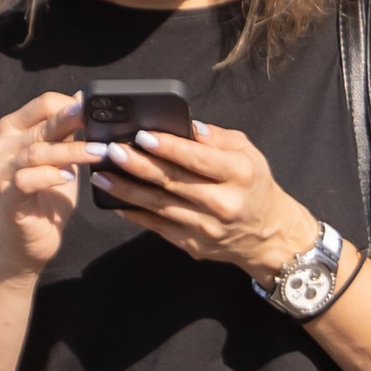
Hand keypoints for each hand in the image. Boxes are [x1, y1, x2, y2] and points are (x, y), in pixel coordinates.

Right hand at [0, 93, 96, 273]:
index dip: (70, 104)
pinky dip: (49, 176)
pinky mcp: (7, 197)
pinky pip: (25, 180)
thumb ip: (69, 132)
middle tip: (97, 119)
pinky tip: (69, 177)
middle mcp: (2, 146)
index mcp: (14, 130)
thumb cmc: (48, 195)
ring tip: (98, 152)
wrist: (30, 240)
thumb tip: (85, 100)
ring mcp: (1, 172)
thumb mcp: (63, 157)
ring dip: (71, 151)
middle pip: (42, 125)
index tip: (96, 109)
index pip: (42, 104)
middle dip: (73, 120)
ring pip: (36, 152)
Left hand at [98, 120, 314, 277]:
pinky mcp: (194, 245)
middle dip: (139, 165)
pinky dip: (136, 213)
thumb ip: (216, 138)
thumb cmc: (253, 186)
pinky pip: (158, 227)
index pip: (199, 159)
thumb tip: (185, 126)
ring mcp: (207, 228)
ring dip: (127, 190)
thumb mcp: (248, 154)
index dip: (169, 147)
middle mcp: (224, 203)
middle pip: (174, 182)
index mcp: (240, 174)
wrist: (269, 236)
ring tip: (102, 175)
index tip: (142, 136)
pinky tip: (116, 201)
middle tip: (112, 151)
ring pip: (160, 206)